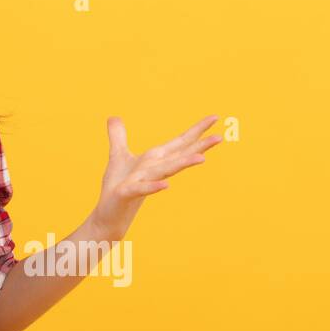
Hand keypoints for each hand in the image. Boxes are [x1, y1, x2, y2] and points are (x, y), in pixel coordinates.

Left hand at [90, 115, 222, 240]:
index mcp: (155, 159)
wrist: (109, 213)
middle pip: (180, 155)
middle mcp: (155, 169)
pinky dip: (154, 187)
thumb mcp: (117, 155)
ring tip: (201, 157)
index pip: (179, 143)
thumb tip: (114, 117)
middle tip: (220, 137)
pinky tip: (166, 186)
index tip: (215, 117)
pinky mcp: (128, 193)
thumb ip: (118, 136)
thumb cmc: (117, 185)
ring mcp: (144, 181)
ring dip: (183, 164)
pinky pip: (142, 189)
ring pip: (166, 170)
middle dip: (199, 146)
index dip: (196, 130)